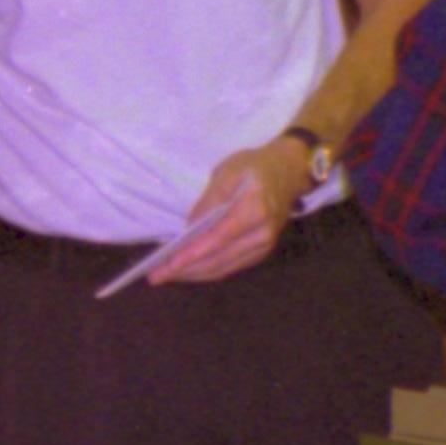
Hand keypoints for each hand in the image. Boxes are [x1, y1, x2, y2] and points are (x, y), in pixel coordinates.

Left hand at [150, 142, 310, 284]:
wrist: (289, 172)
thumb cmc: (254, 167)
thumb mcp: (227, 172)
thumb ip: (209, 201)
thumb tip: (189, 228)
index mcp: (255, 210)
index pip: (218, 239)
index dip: (192, 254)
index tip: (168, 265)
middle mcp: (263, 234)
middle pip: (219, 259)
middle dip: (185, 270)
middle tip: (156, 276)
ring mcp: (264, 245)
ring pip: (224, 268)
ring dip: (193, 275)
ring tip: (166, 276)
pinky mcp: (261, 251)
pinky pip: (231, 266)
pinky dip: (207, 271)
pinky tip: (187, 270)